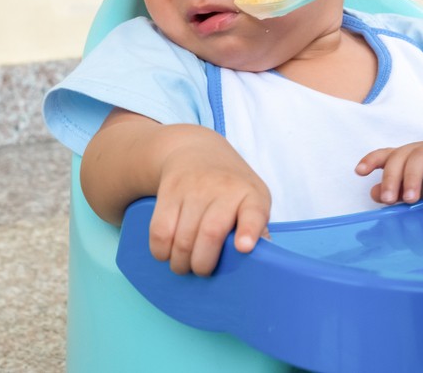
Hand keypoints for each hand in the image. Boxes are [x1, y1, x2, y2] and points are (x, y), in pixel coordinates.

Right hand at [149, 138, 270, 276]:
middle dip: (203, 263)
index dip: (249, 231)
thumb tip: (263, 259)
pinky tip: (166, 253)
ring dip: (180, 261)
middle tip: (201, 271)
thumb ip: (257, 228)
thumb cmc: (231, 186)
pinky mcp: (169, 190)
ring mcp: (194, 188)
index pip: (254, 212)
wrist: (197, 150)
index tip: (244, 247)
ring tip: (183, 265)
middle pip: (211, 233)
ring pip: (183, 237)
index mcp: (251, 195)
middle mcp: (224, 188)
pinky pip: (160, 230)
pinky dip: (160, 250)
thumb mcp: (252, 198)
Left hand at [356, 131, 422, 206]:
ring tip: (409, 200)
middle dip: (391, 176)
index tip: (359, 171)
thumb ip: (402, 190)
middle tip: (386, 198)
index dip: (373, 159)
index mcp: (416, 157)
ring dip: (411, 178)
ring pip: (421, 156)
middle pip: (401, 154)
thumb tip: (373, 194)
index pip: (390, 153)